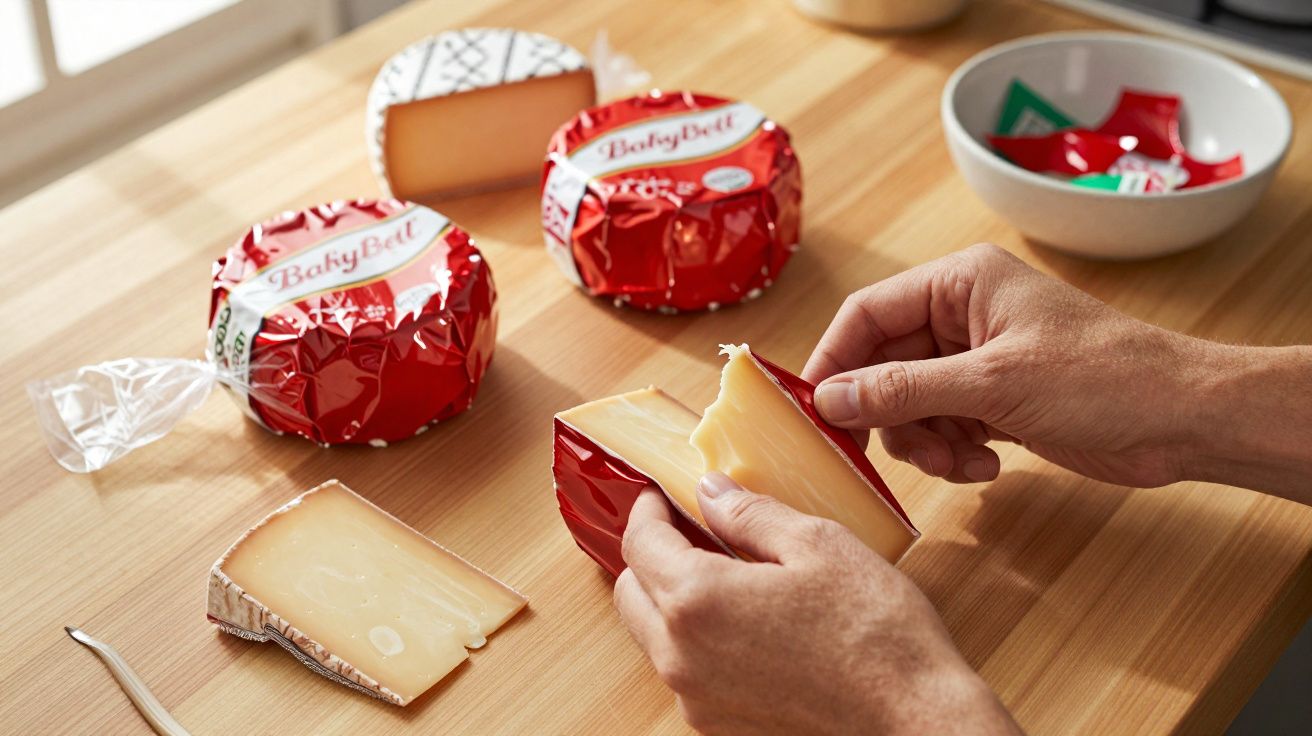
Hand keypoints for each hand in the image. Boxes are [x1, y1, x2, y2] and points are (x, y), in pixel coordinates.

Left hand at [614, 475, 1020, 735]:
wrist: (914, 723)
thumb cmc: (876, 633)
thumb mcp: (818, 544)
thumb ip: (750, 513)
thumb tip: (710, 492)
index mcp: (698, 601)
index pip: (640, 544)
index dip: (649, 511)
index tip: (665, 496)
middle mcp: (682, 658)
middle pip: (631, 592)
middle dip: (652, 556)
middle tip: (692, 530)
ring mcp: (697, 700)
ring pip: (653, 636)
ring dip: (672, 600)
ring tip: (726, 573)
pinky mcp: (719, 727)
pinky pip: (685, 671)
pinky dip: (697, 640)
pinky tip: (748, 622)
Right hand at [803, 243, 1210, 488]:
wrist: (1184, 419)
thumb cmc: (1102, 379)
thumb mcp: (992, 384)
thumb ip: (903, 391)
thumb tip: (828, 399)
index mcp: (959, 282)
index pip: (867, 314)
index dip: (834, 360)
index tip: (814, 411)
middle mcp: (962, 315)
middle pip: (884, 365)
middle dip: (888, 415)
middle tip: (883, 455)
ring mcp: (978, 359)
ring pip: (909, 404)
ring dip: (924, 442)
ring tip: (960, 460)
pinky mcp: (996, 400)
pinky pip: (942, 426)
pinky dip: (954, 451)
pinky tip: (988, 465)